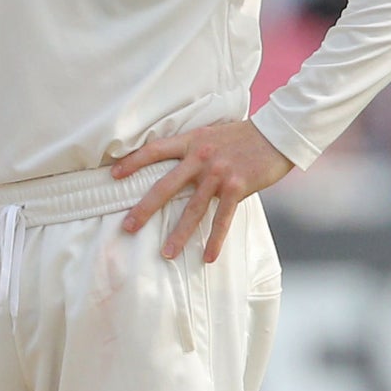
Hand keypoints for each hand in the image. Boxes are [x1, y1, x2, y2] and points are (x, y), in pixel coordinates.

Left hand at [114, 121, 294, 262]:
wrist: (278, 133)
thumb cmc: (246, 135)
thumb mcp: (214, 133)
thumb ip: (196, 147)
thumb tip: (178, 163)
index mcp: (193, 141)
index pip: (156, 150)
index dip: (133, 162)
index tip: (113, 176)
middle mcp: (202, 158)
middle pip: (165, 186)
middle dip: (144, 208)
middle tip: (127, 227)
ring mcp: (220, 174)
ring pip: (193, 209)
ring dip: (178, 234)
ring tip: (166, 254)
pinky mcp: (238, 187)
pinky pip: (223, 218)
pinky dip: (216, 239)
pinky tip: (208, 257)